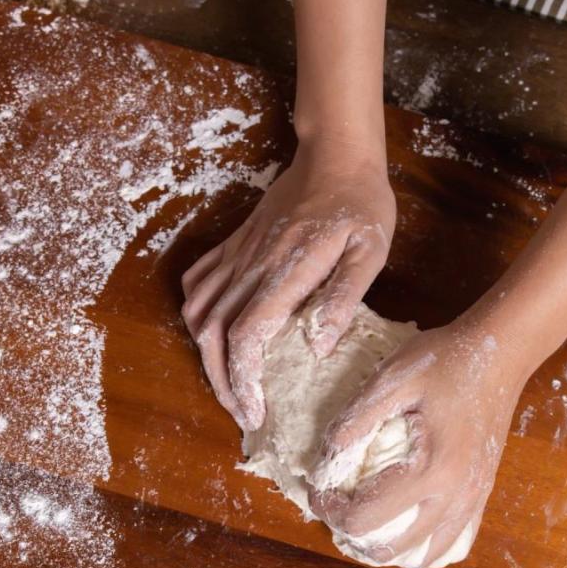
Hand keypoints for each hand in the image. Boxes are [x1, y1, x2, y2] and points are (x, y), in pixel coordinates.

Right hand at [181, 142, 395, 429]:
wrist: (336, 155)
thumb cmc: (361, 204)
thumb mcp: (370, 251)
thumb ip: (343, 298)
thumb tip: (316, 348)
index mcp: (287, 271)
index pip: (247, 335)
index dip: (244, 380)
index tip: (257, 412)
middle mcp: (253, 264)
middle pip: (214, 332)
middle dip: (221, 381)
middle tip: (243, 412)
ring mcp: (240, 253)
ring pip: (199, 310)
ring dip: (205, 353)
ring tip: (228, 382)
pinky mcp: (235, 244)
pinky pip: (198, 281)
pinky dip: (196, 313)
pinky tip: (212, 333)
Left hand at [311, 320, 523, 567]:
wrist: (503, 352)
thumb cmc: (447, 359)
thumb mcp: (393, 378)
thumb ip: (356, 418)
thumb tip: (325, 460)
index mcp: (431, 469)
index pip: (364, 518)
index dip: (330, 509)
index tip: (318, 488)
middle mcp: (455, 496)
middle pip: (391, 550)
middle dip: (353, 535)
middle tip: (339, 506)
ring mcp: (473, 499)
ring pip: (425, 555)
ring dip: (389, 548)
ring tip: (368, 520)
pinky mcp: (481, 494)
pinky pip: (451, 542)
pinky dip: (422, 545)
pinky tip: (405, 524)